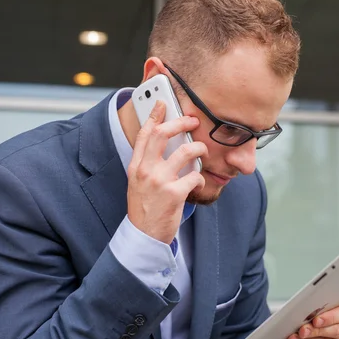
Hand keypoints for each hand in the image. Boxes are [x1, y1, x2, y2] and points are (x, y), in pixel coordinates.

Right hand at [127, 100, 206, 242]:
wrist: (144, 236)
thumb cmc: (145, 208)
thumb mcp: (138, 183)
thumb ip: (147, 165)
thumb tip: (167, 146)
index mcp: (136, 166)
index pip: (144, 134)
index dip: (153, 115)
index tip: (162, 103)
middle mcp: (145, 170)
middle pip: (164, 135)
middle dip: (181, 122)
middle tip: (193, 120)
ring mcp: (159, 181)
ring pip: (186, 152)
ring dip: (199, 148)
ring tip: (202, 151)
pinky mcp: (174, 194)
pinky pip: (195, 176)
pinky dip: (200, 178)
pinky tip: (197, 183)